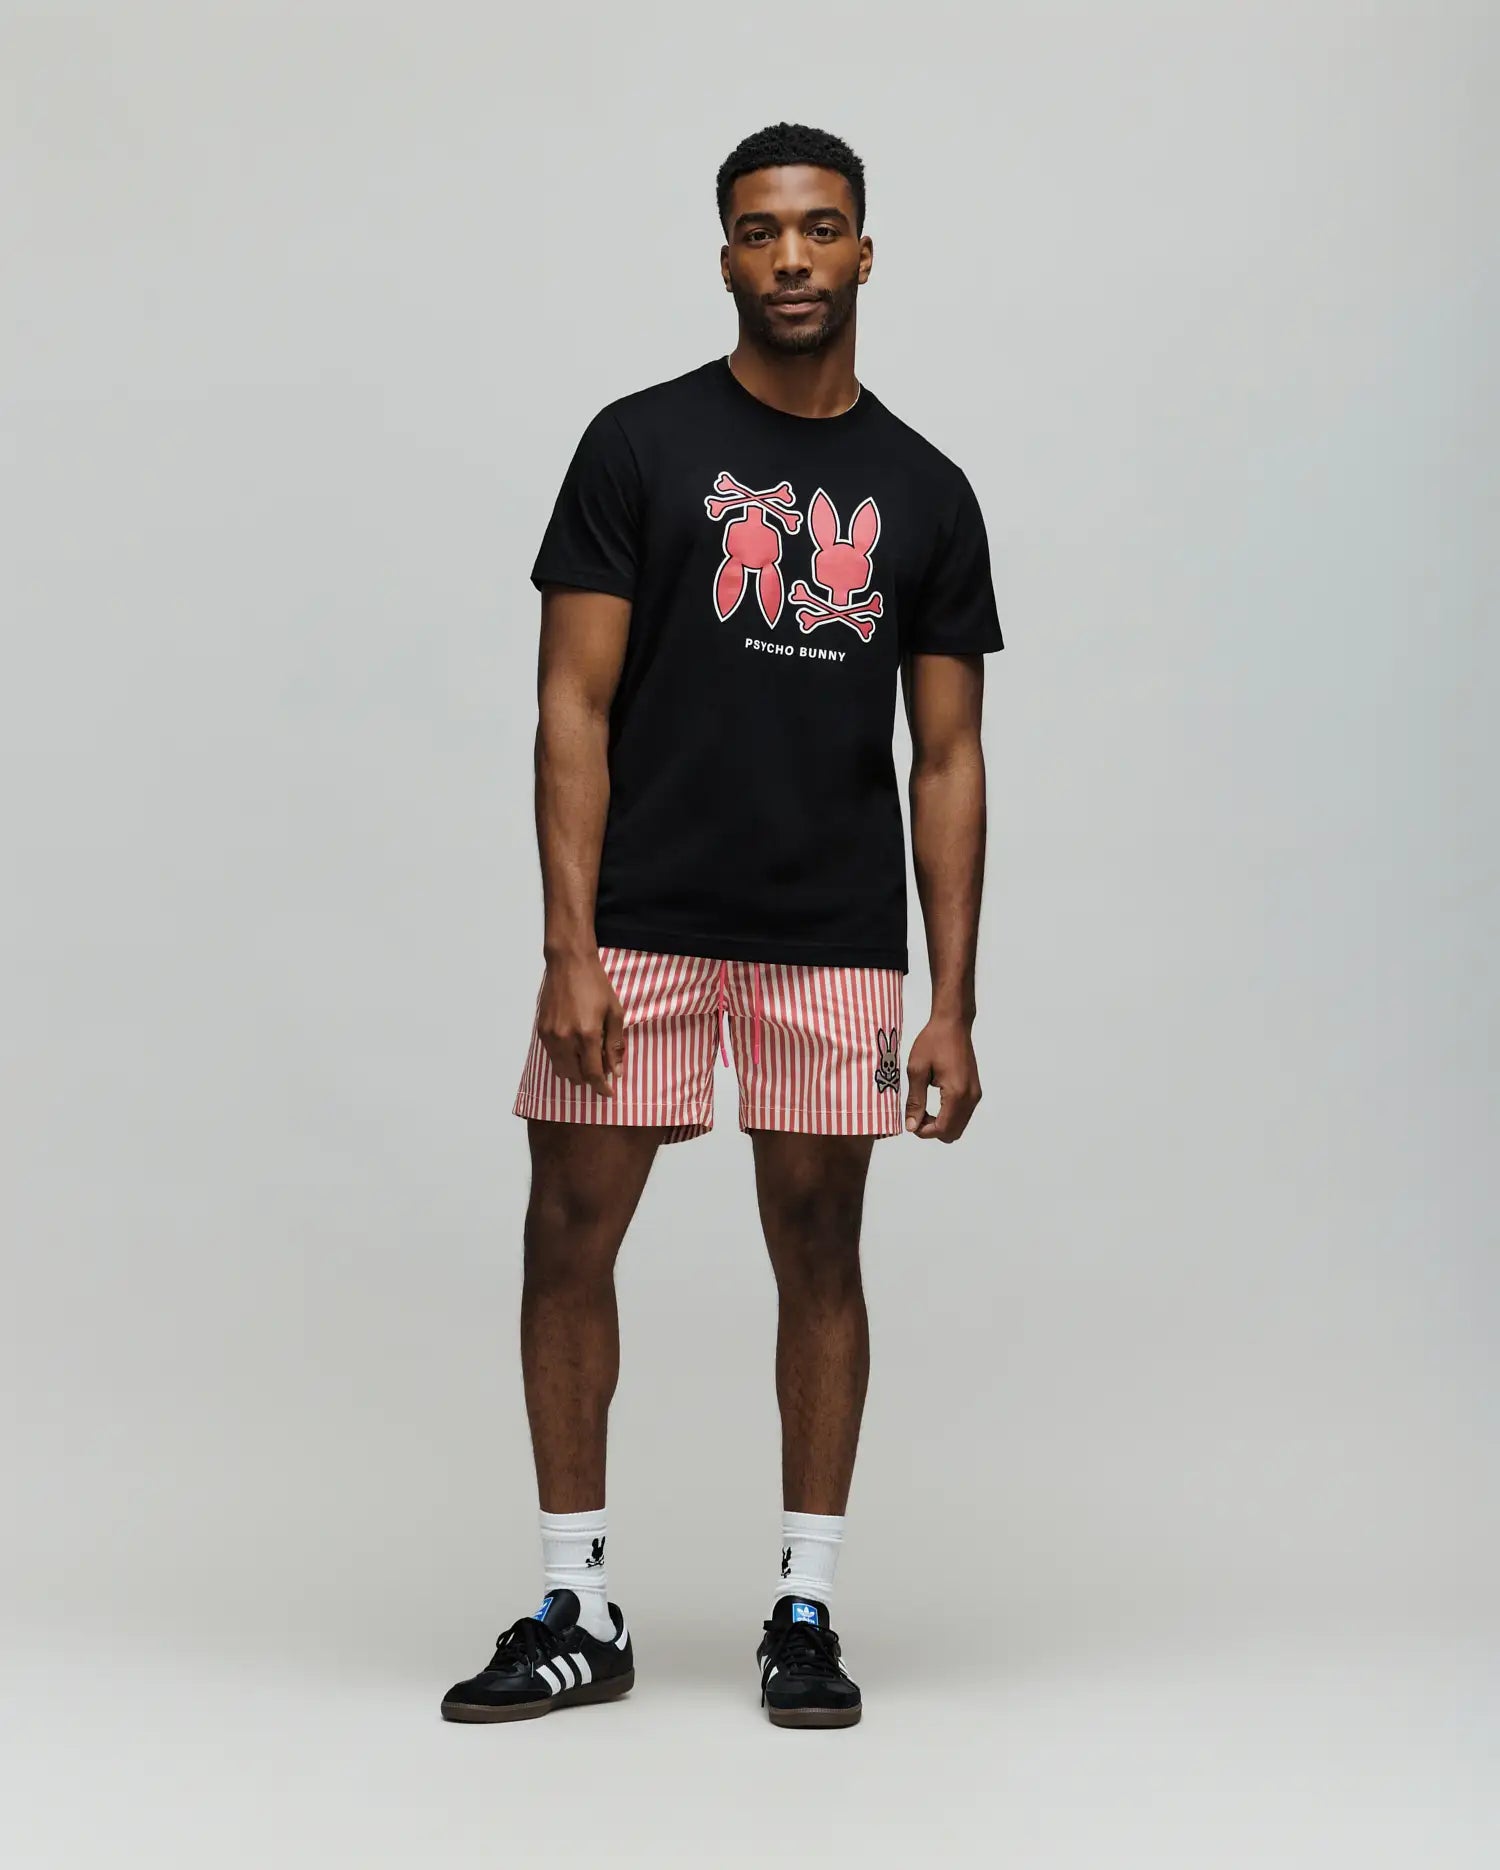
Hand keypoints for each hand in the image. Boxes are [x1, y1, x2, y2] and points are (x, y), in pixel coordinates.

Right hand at [537, 951, 624, 1095]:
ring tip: (587, 1063)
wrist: (568, 963)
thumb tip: (616, 1071)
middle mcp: (565, 1038)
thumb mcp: (614, 1013)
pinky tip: (574, 1051)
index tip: (609, 1093)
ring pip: (561, 1070)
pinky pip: (552, 1057)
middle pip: (575, 1076)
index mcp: (587, 1034)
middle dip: (590, 1080)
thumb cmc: (595, 985)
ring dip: (575, 1073)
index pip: (593, 1074)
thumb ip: (615, 1044)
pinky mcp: (541, 1030)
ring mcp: (550, 1035)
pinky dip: (564, 1061)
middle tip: (601, 1073)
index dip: (601, 1087)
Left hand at [903, 1015, 981, 1141]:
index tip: (910, 1122)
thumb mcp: (917, 1070)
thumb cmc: (933, 1042)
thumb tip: (911, 1126)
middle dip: (932, 1130)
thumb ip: (915, 1101)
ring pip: (959, 1126)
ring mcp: (975, 1094)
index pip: (942, 1129)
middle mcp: (970, 1097)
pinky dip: (948, 1116)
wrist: (953, 1024)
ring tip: (923, 1107)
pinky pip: (963, 1115)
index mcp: (956, 1093)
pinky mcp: (975, 1090)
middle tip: (916, 1114)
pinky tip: (934, 1102)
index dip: (924, 1132)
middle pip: (952, 1133)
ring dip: (940, 1124)